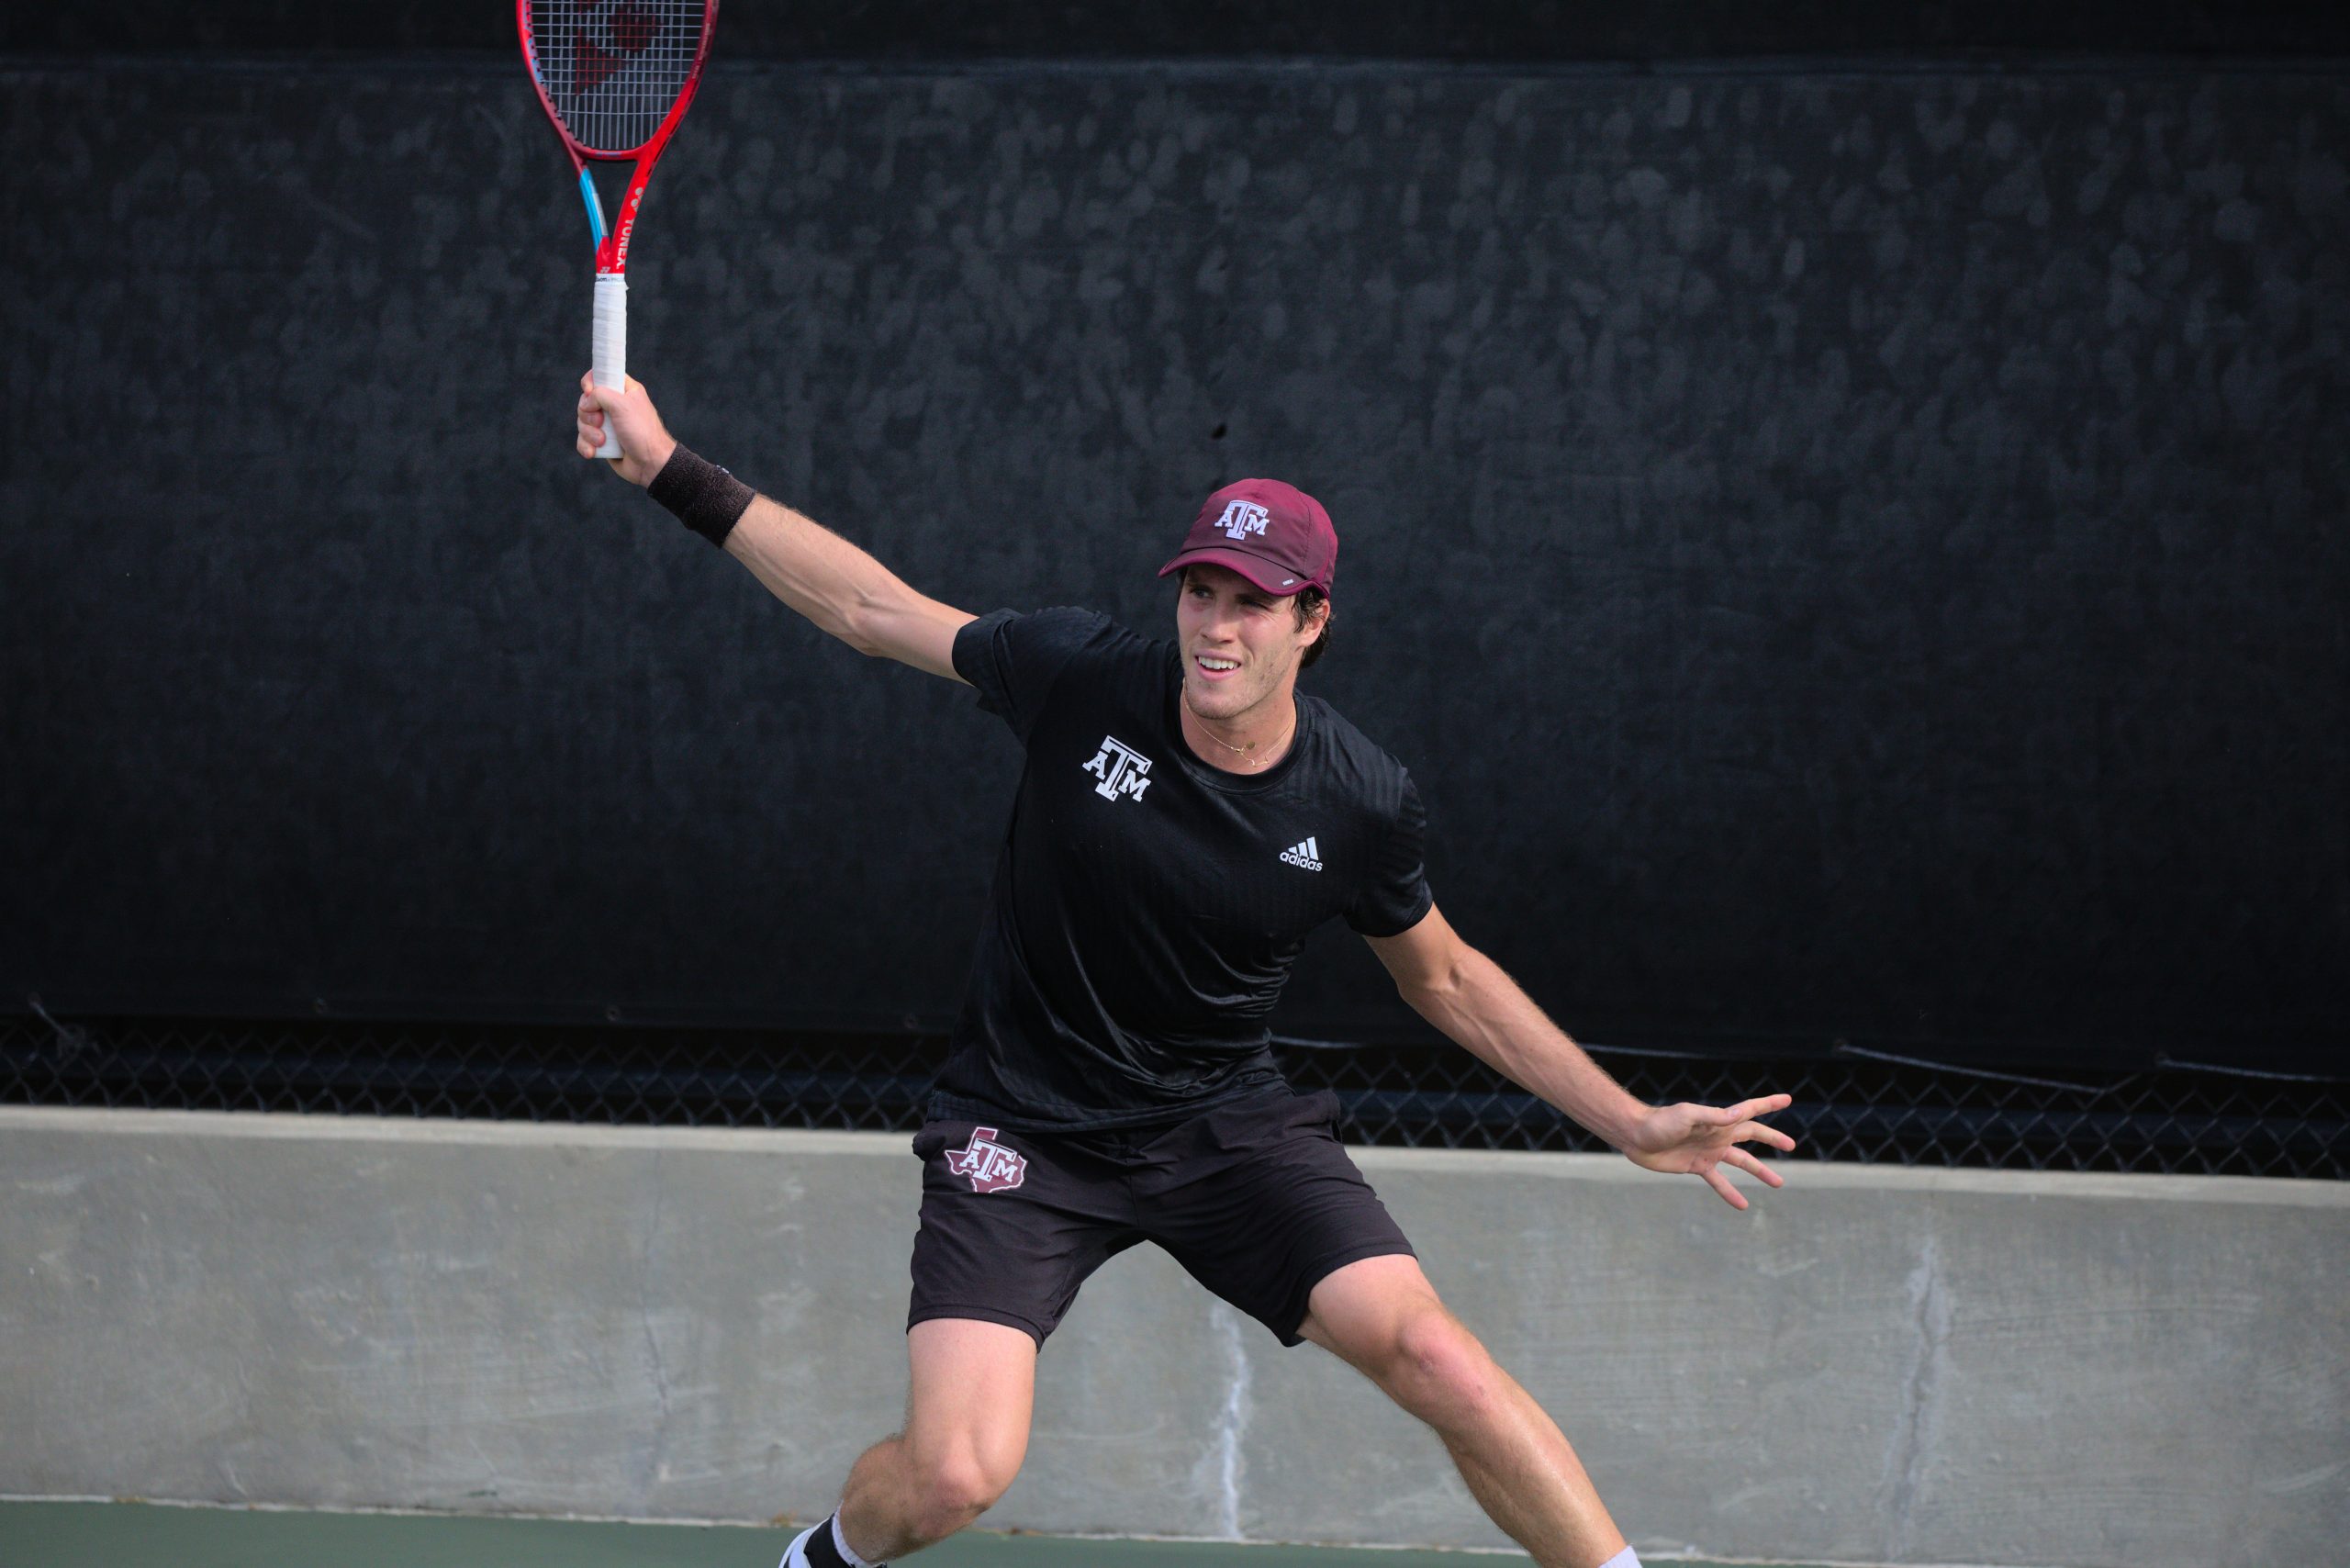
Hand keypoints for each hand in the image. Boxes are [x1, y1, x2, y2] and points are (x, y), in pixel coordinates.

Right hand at [576, 372, 678, 484]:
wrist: (650, 464)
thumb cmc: (642, 432)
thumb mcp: (622, 405)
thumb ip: (600, 395)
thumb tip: (586, 403)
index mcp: (625, 391)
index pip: (601, 375)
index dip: (591, 382)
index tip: (589, 391)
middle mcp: (615, 406)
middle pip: (586, 401)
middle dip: (588, 414)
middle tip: (601, 422)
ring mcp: (608, 424)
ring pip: (583, 421)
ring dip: (589, 432)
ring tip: (603, 441)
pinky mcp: (602, 441)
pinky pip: (583, 439)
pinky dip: (586, 445)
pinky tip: (594, 452)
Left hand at [1621, 1094, 1796, 1209]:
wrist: (1636, 1137)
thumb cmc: (1659, 1122)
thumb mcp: (1687, 1115)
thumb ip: (1713, 1116)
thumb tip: (1739, 1113)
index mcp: (1718, 1119)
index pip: (1749, 1111)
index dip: (1768, 1104)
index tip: (1787, 1099)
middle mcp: (1717, 1134)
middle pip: (1752, 1135)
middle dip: (1772, 1138)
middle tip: (1791, 1145)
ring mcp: (1709, 1151)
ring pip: (1741, 1162)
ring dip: (1759, 1171)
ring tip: (1778, 1183)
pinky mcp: (1697, 1166)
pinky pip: (1719, 1181)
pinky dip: (1730, 1193)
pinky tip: (1743, 1205)